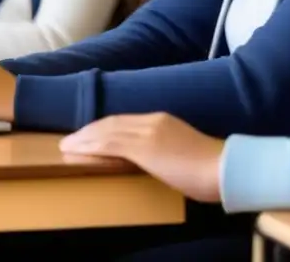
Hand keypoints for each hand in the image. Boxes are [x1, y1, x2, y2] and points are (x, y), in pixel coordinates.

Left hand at [59, 113, 224, 202]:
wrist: (222, 168)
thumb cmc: (209, 168)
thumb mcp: (182, 153)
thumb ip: (164, 151)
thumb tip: (150, 161)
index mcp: (162, 120)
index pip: (125, 121)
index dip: (103, 128)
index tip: (89, 136)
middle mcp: (152, 120)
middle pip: (112, 122)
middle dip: (89, 131)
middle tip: (70, 140)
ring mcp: (147, 132)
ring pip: (107, 130)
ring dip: (84, 138)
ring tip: (67, 146)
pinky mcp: (144, 146)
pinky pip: (109, 143)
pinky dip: (90, 146)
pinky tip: (77, 151)